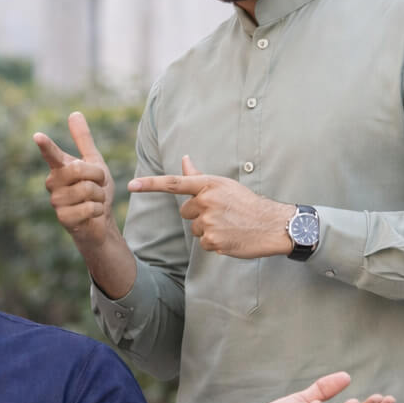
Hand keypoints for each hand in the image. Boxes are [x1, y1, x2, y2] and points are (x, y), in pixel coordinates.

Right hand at [34, 113, 117, 245]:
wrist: (99, 221)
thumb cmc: (94, 190)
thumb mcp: (94, 162)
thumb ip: (83, 140)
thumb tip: (74, 113)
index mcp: (59, 168)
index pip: (52, 154)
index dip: (46, 145)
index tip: (38, 136)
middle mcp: (53, 183)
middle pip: (78, 169)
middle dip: (97, 176)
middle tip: (99, 184)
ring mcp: (57, 202)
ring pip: (86, 189)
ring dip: (99, 195)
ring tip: (94, 200)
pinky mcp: (64, 218)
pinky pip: (89, 207)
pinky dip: (98, 209)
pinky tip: (93, 213)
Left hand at [127, 156, 292, 258]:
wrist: (272, 224)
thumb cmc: (246, 203)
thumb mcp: (224, 185)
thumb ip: (198, 176)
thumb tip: (183, 159)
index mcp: (208, 185)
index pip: (173, 183)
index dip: (150, 184)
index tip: (131, 186)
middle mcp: (206, 201)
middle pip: (185, 211)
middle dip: (199, 214)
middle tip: (222, 214)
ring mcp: (209, 221)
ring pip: (194, 228)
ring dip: (207, 229)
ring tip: (228, 225)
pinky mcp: (212, 240)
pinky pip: (203, 243)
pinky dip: (215, 242)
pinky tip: (230, 236)